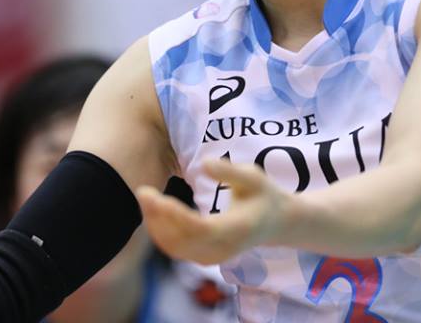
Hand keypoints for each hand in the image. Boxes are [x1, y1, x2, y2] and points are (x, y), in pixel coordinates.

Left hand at [136, 158, 289, 264]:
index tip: (153, 195)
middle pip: (182, 241)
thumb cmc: (263, 195)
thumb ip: (230, 171)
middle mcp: (223, 250)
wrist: (278, 223)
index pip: (198, 229)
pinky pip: (177, 250)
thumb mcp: (254, 177)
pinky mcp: (205, 258)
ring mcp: (213, 258)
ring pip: (175, 248)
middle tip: (142, 192)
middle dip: (158, 218)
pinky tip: (153, 211)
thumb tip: (204, 163)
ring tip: (145, 198)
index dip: (173, 214)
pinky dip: (161, 233)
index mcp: (236, 229)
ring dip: (155, 225)